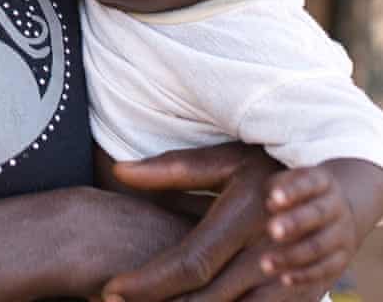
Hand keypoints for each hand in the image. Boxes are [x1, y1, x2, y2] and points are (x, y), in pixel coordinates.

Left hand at [97, 143, 326, 301]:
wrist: (337, 191)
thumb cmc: (271, 168)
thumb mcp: (225, 160)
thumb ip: (172, 169)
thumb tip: (119, 170)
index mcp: (240, 219)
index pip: (186, 263)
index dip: (148, 283)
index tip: (112, 291)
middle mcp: (263, 254)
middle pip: (206, 299)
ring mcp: (286, 280)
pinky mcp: (300, 297)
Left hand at [261, 165, 357, 289]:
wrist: (339, 207)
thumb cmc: (302, 191)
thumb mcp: (291, 180)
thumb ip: (278, 187)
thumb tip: (270, 204)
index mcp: (323, 181)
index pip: (309, 183)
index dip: (292, 191)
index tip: (274, 198)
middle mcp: (336, 206)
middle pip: (317, 214)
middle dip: (294, 223)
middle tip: (272, 230)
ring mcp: (342, 233)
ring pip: (319, 246)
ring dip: (292, 256)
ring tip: (265, 263)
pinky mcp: (342, 258)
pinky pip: (324, 269)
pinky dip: (304, 275)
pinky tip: (284, 277)